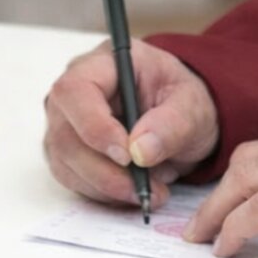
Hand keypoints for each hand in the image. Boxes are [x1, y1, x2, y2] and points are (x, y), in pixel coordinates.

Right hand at [42, 39, 220, 209]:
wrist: (181, 118)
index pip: (76, 90)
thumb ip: (171, 124)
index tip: (126, 155)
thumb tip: (140, 151)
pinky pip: (74, 180)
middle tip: (146, 187)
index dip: (94, 125)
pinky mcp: (67, 153)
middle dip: (106, 170)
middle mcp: (73, 94)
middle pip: (66, 135)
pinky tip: (135, 191)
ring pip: (66, 163)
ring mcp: (65, 124)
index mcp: (103, 64)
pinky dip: (105, 193)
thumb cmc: (182, 100)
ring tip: (152, 191)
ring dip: (108, 187)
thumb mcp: (192, 105)